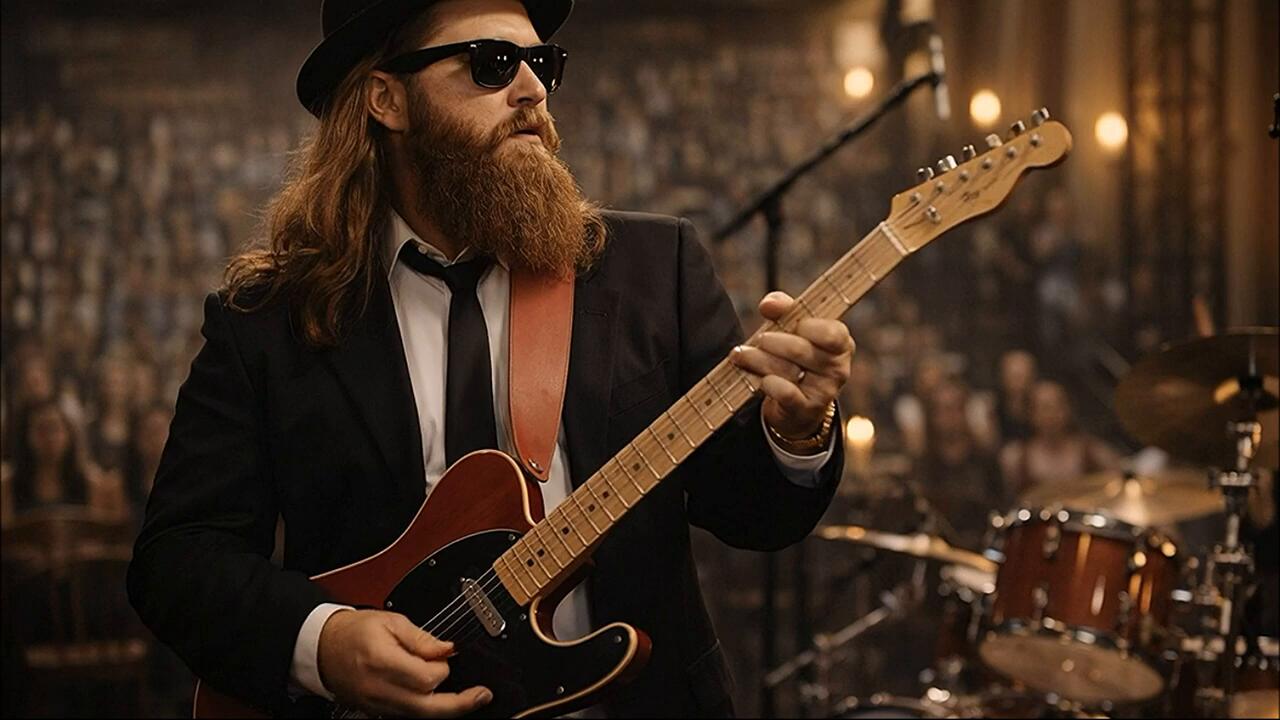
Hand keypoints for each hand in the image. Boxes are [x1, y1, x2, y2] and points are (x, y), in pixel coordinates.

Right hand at [317, 609, 491, 716]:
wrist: (322, 648)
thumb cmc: (353, 632)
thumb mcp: (390, 622)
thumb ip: (422, 638)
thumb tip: (448, 649)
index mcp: (382, 661)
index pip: (426, 678)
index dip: (443, 668)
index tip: (446, 656)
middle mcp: (379, 689)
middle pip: (427, 707)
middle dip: (460, 703)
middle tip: (482, 695)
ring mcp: (377, 704)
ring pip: (419, 716)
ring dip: (446, 708)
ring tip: (468, 699)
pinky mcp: (375, 712)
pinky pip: (406, 715)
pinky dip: (425, 709)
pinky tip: (438, 699)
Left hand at [729, 291, 853, 438]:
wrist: (797, 406)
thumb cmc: (796, 357)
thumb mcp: (795, 330)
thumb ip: (784, 309)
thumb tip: (768, 304)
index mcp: (841, 344)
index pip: (830, 332)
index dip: (804, 324)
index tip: (781, 320)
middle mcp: (838, 368)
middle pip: (801, 349)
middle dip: (772, 341)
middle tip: (758, 339)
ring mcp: (824, 391)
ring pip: (788, 370)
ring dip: (758, 360)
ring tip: (740, 354)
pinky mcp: (806, 410)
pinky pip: (786, 393)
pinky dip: (769, 383)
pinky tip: (759, 379)